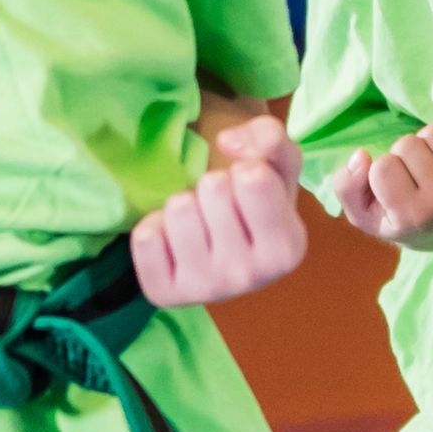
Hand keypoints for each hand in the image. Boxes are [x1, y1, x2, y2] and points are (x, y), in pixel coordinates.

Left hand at [133, 114, 315, 308]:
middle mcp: (249, 277)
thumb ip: (270, 138)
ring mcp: (205, 289)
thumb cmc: (256, 202)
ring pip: (178, 209)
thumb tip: (227, 141)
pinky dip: (156, 226)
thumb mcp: (278, 165)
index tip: (249, 189)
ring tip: (200, 220)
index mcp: (286, 249)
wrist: (227, 250)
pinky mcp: (165, 294)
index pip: (252, 179)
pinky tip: (175, 240)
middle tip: (222, 207)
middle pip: (213, 188)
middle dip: (215, 186)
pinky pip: (146, 236)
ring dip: (185, 203)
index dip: (246, 169)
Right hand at [323, 116, 432, 248]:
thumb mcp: (366, 215)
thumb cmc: (405, 218)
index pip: (383, 166)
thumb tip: (362, 155)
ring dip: (429, 141)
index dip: (383, 171)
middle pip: (408, 144)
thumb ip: (347, 188)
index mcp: (413, 217)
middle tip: (416, 176)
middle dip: (406, 154)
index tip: (395, 189)